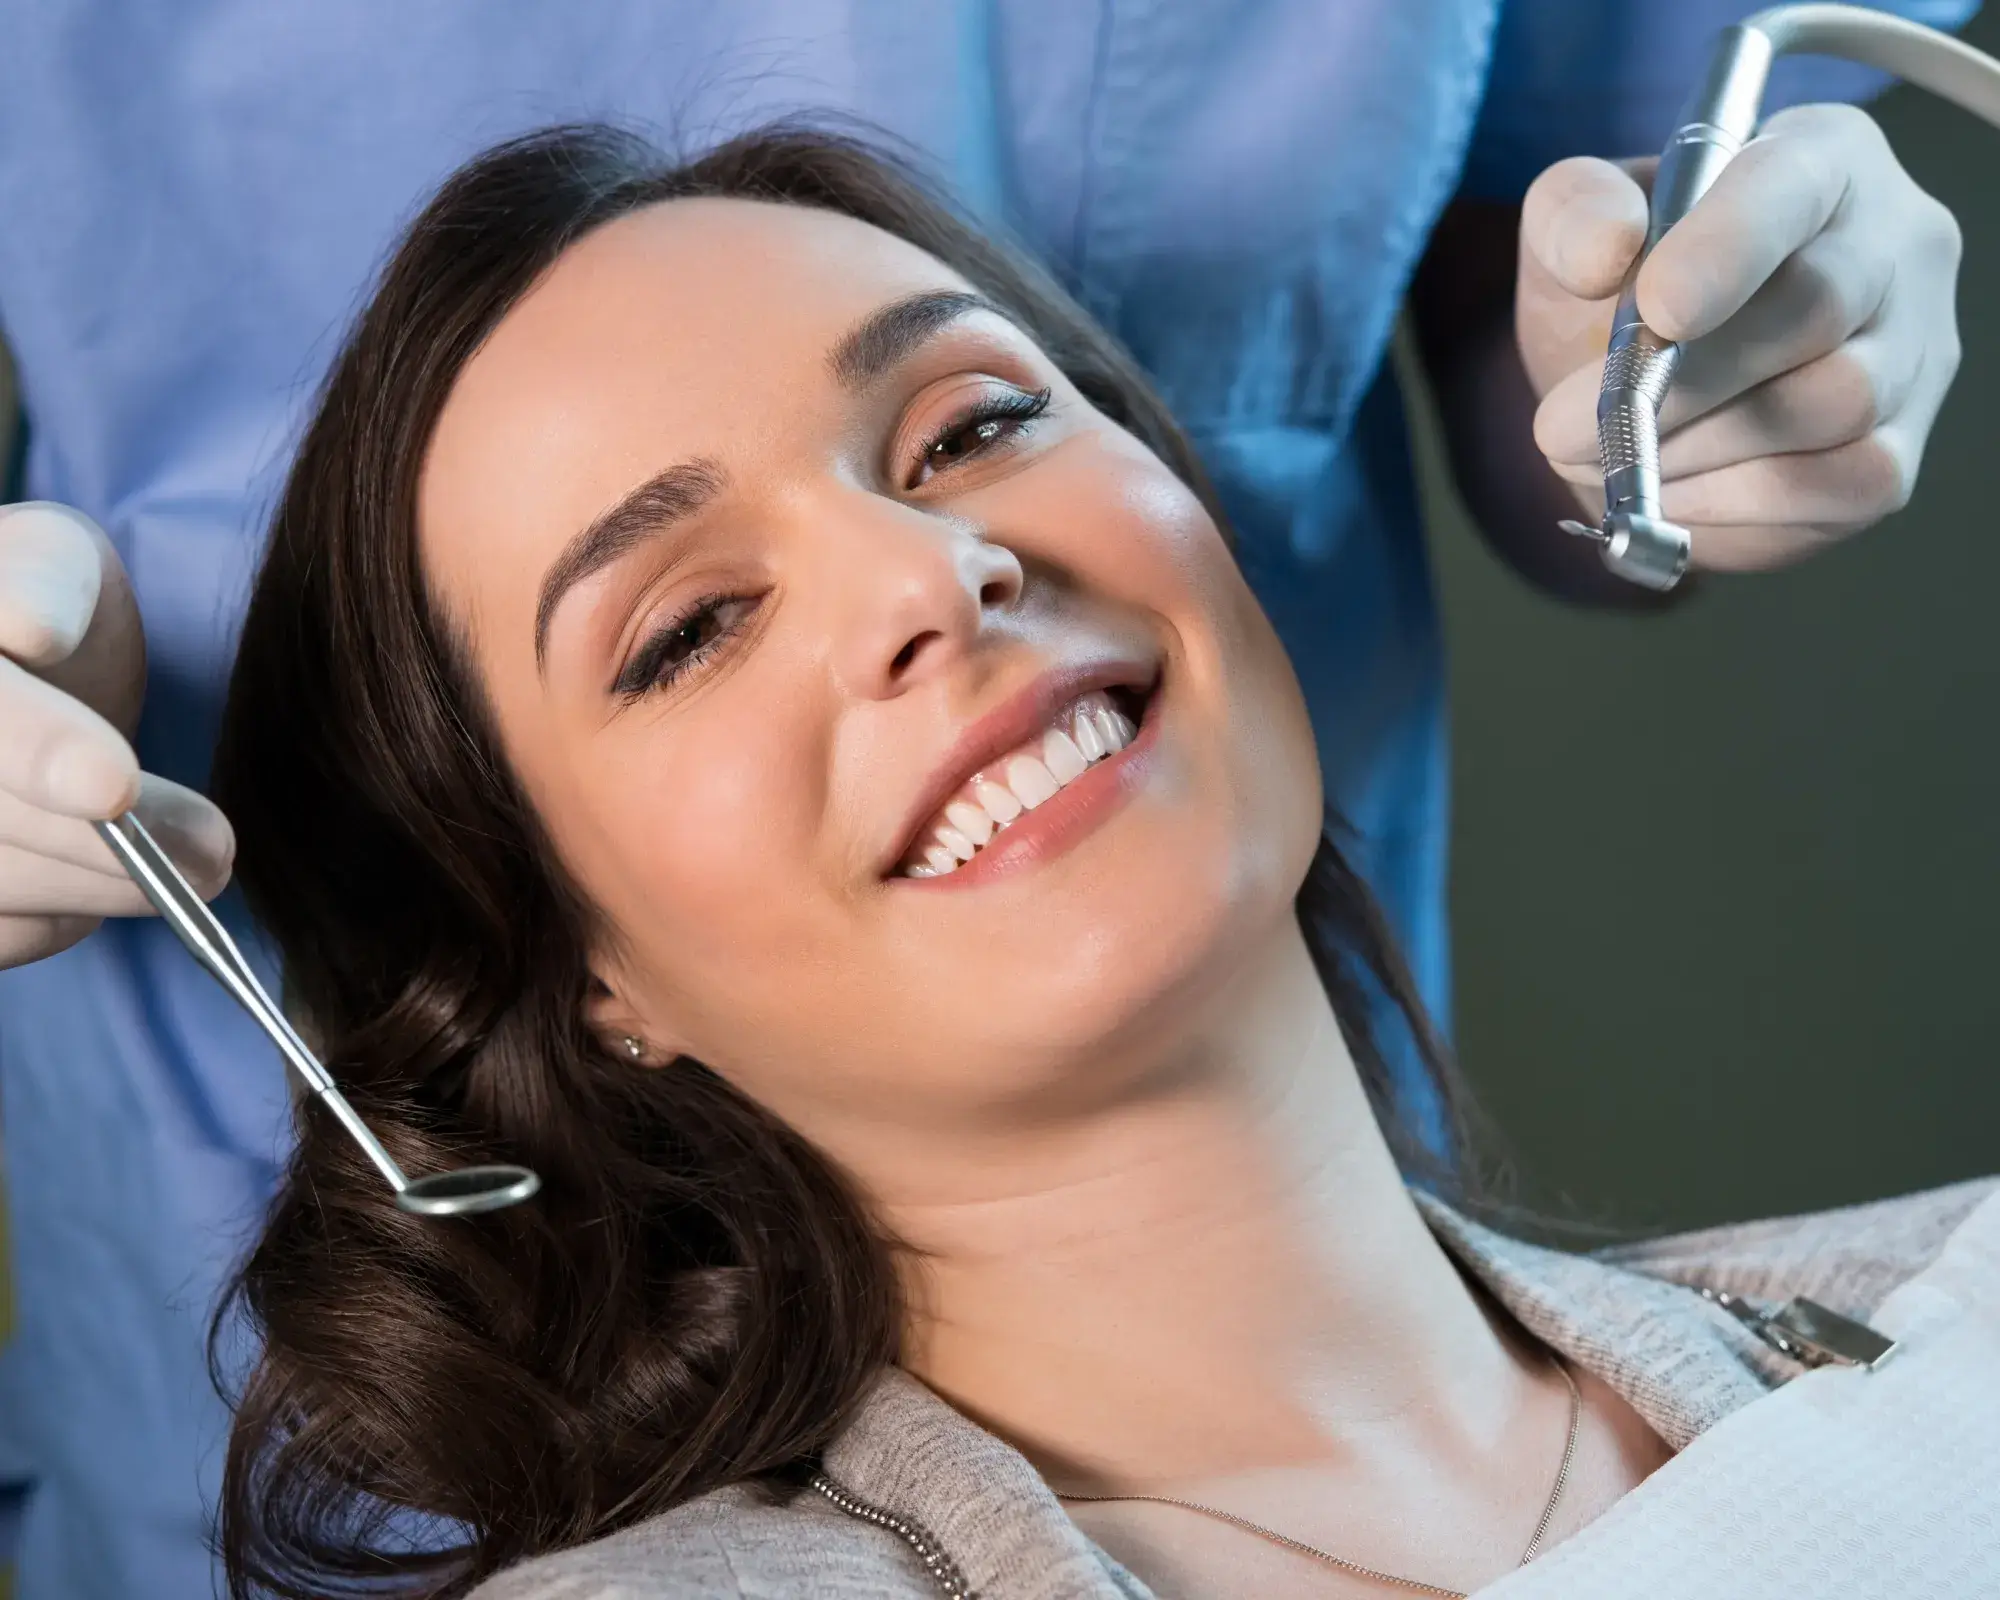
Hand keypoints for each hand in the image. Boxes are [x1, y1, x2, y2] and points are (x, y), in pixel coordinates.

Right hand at [0, 502, 232, 965]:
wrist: (25, 669)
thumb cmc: (42, 604)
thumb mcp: (53, 562)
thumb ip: (45, 582)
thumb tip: (27, 630)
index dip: (34, 746)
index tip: (111, 785)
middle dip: (100, 848)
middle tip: (214, 853)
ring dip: (100, 886)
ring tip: (198, 860)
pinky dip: (58, 918)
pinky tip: (97, 875)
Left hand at [1518, 103, 1961, 571]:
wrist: (1642, 385)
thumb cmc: (1625, 285)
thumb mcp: (1574, 227)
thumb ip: (1573, 214)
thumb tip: (1603, 249)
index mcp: (1818, 157)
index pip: (1796, 183)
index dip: (1730, 248)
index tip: (1658, 309)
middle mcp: (1893, 245)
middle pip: (1820, 308)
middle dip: (1682, 383)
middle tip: (1566, 427)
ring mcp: (1911, 355)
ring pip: (1835, 405)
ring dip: (1695, 448)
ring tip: (1609, 457)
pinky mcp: (1894, 455)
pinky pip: (1842, 486)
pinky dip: (1735, 502)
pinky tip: (1665, 494)